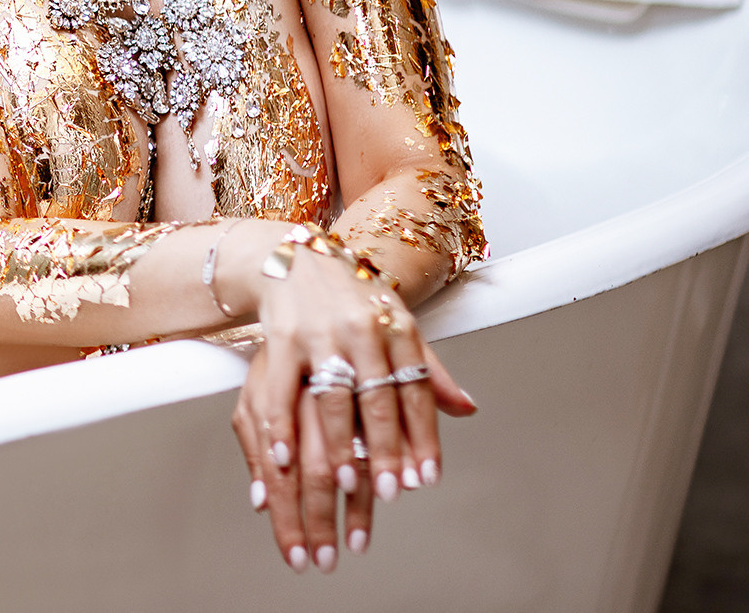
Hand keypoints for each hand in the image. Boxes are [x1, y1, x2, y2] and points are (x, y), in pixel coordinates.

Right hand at [229, 248, 476, 571]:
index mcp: (397, 328)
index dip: (422, 438)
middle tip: (391, 491)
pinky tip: (285, 457)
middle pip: (378, 400)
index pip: (417, 391)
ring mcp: (319, 334)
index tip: (425, 479)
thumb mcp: (396, 324)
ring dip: (340, 444)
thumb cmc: (351, 299)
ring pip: (333, 398)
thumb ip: (429, 369)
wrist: (295, 257)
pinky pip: (280, 389)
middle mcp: (361, 330)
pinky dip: (281, 426)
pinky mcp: (281, 338)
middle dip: (386, 449)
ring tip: (347, 483)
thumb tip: (467, 409)